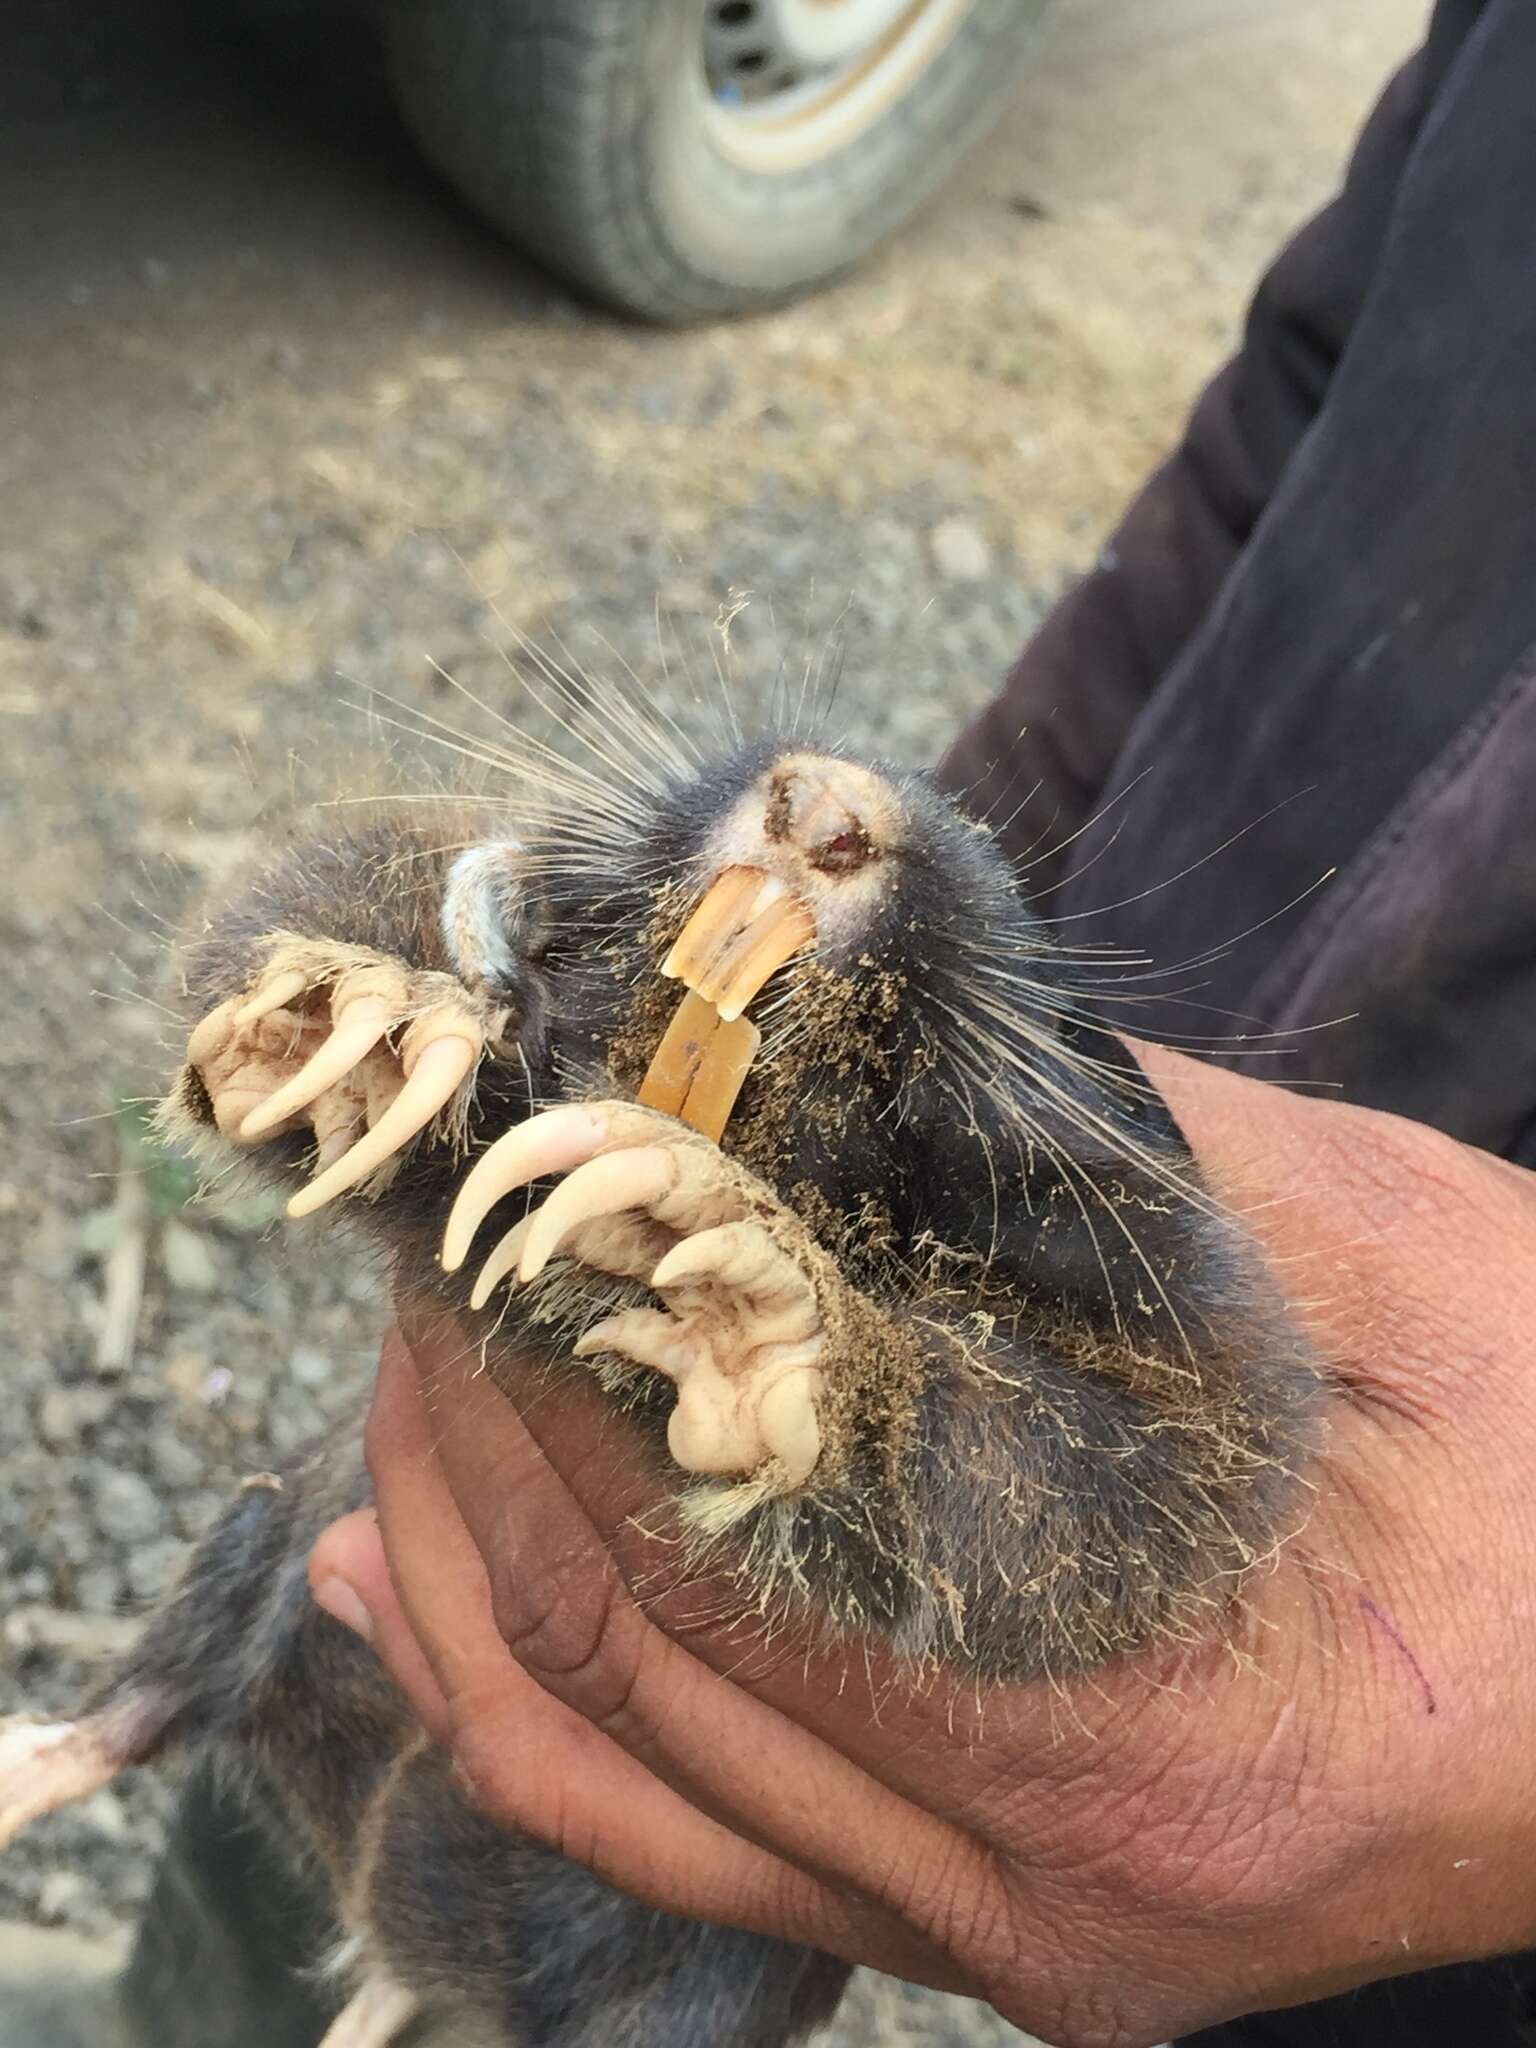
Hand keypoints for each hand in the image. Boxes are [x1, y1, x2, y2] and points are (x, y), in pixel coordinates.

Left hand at [309, 1047, 1535, 2047]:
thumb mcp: (1379, 1258)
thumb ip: (1098, 1165)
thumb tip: (841, 1058)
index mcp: (1141, 1729)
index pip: (710, 1546)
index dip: (548, 1370)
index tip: (476, 1210)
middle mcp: (1047, 1893)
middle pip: (623, 1678)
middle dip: (468, 1447)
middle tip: (416, 1262)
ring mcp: (1019, 1944)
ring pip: (618, 1789)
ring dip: (464, 1578)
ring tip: (389, 1406)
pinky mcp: (1012, 1934)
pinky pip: (695, 1848)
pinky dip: (535, 1714)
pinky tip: (420, 1608)